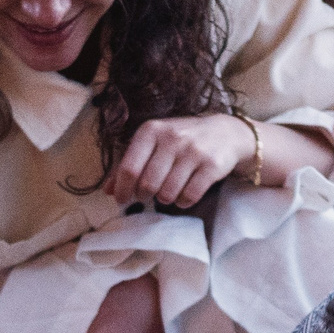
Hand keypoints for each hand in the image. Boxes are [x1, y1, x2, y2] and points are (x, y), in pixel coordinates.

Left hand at [104, 115, 249, 208]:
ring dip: (166, 199)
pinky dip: (183, 202)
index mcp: (151, 130)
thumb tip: (108, 190)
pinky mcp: (211, 165)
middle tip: (150, 194)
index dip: (123, 189)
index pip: (129, 168)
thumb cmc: (181, 141)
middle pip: (148, 184)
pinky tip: (184, 194)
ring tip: (169, 190)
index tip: (122, 200)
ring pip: (168, 193)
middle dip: (145, 195)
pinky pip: (189, 196)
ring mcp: (193, 151)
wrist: (225, 133)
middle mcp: (172, 138)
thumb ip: (129, 164)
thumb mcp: (153, 144)